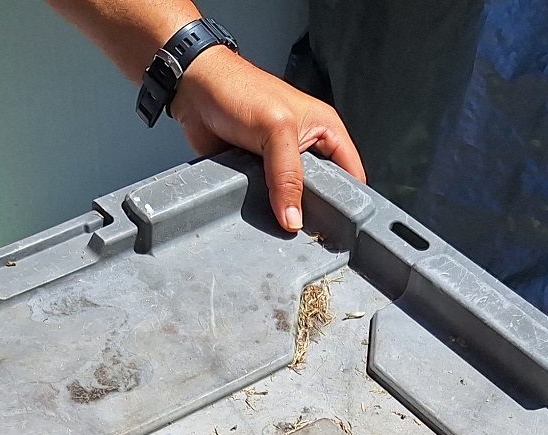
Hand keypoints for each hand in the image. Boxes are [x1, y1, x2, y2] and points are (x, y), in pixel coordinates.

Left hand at [170, 45, 364, 232]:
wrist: (196, 91)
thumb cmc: (238, 90)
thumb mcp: (276, 131)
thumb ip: (288, 176)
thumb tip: (294, 218)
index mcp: (325, 129)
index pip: (351, 173)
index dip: (350, 200)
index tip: (340, 226)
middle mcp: (308, 147)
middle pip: (323, 191)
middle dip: (315, 211)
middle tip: (307, 230)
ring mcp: (283, 163)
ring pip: (294, 199)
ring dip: (287, 211)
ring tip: (283, 228)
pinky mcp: (260, 174)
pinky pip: (269, 200)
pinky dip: (265, 209)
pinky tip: (262, 217)